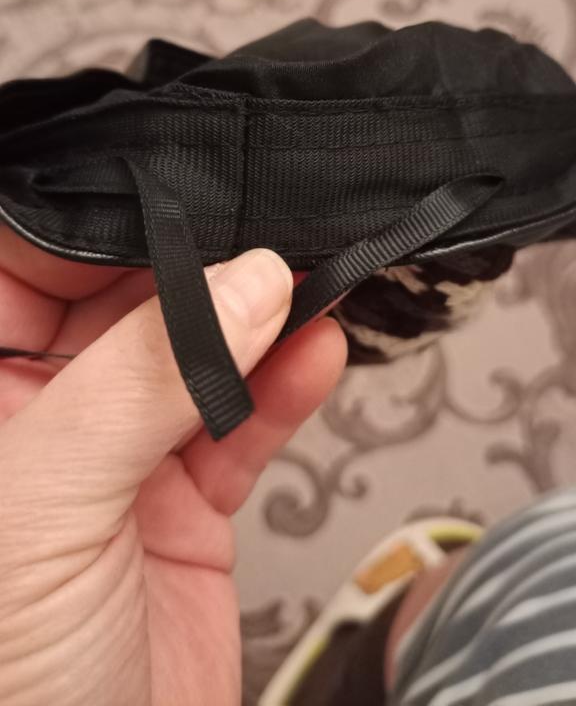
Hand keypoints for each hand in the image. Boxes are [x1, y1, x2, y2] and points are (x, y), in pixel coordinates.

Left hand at [0, 230, 346, 705]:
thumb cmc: (3, 683)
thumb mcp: (45, 506)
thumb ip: (142, 381)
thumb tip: (239, 284)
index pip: (25, 266)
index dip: (95, 223)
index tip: (177, 187)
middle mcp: (40, 418)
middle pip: (121, 303)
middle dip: (194, 265)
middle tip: (264, 232)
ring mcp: (116, 461)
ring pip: (192, 359)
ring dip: (255, 321)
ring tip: (308, 280)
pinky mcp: (182, 508)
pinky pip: (240, 427)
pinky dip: (284, 388)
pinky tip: (316, 351)